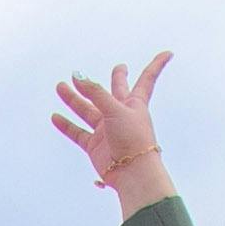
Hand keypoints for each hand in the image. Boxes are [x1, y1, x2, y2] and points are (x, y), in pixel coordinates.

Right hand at [46, 54, 175, 210]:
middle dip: (117, 79)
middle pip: (115, 92)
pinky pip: (78, 132)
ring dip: (74, 99)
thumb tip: (77, 76)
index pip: (147, 78)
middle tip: (119, 68)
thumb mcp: (115, 109)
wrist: (131, 172)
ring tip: (61, 86)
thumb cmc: (132, 138)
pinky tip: (55, 117)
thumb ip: (95, 92)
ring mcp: (107, 130)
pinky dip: (66, 125)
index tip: (168, 53)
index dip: (157, 65)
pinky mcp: (95, 145)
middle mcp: (121, 114)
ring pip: (88, 110)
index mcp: (135, 103)